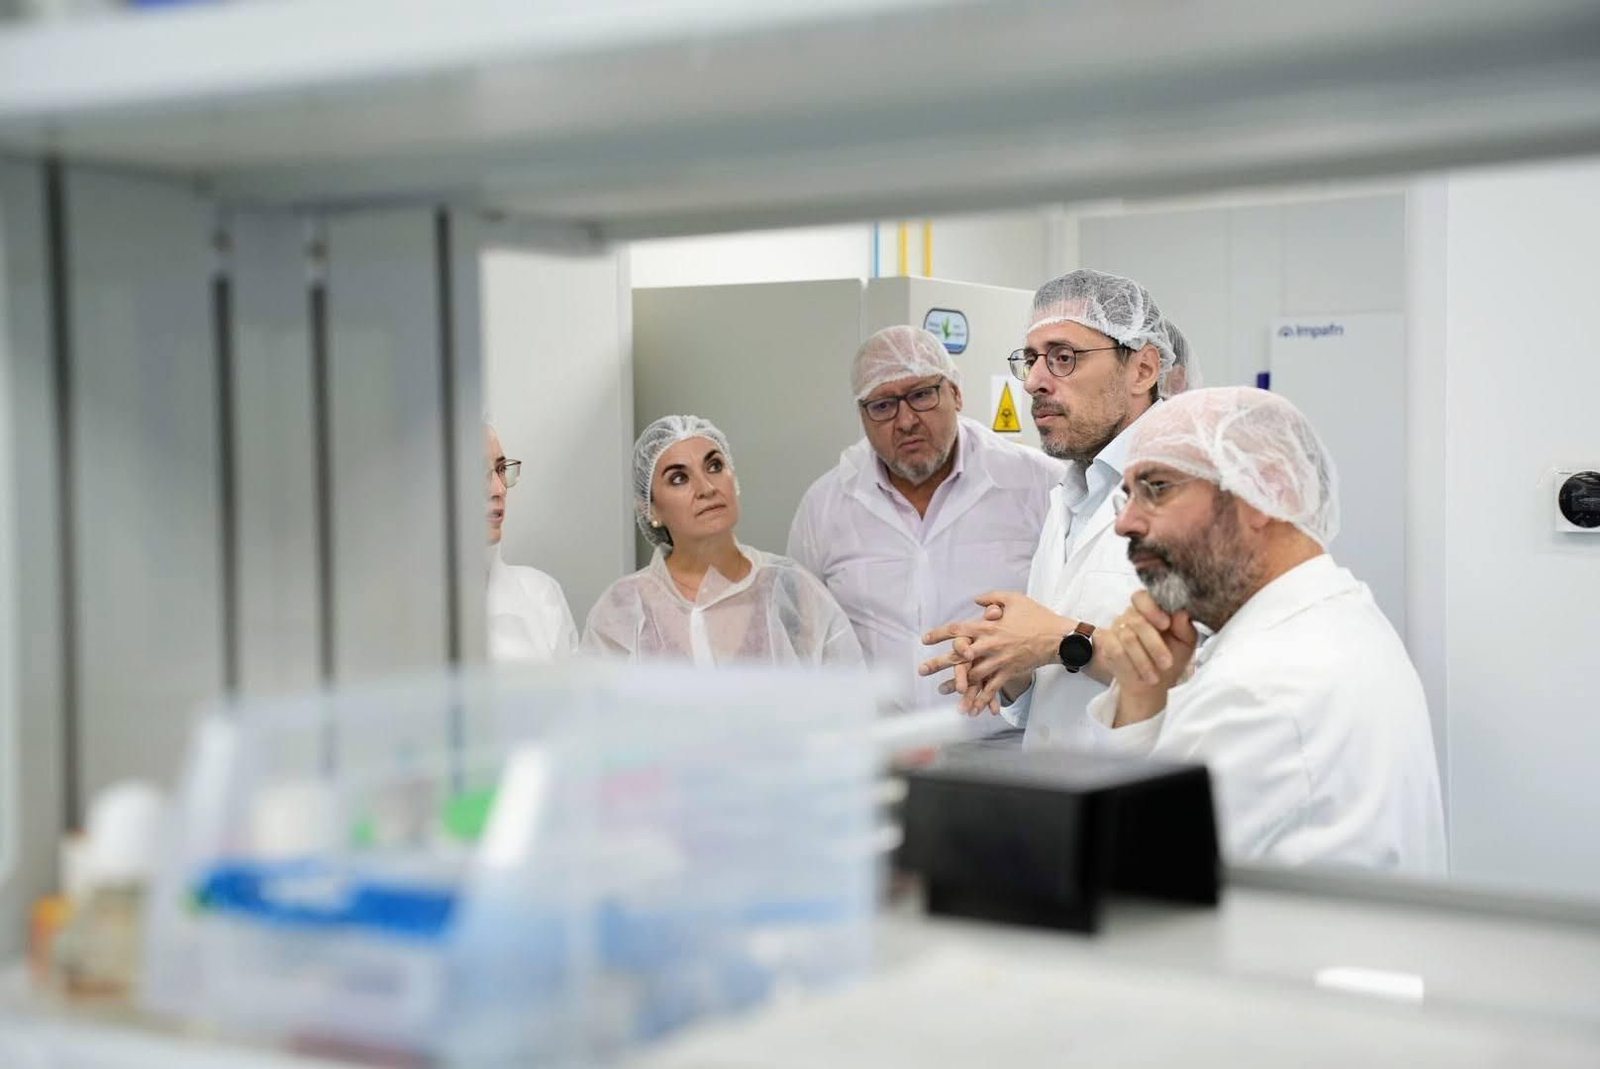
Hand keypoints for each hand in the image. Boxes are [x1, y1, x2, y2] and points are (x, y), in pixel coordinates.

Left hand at [921, 592, 1071, 713]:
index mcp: (989, 627)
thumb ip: (992, 598)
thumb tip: (975, 599)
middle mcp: (990, 645)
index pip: (959, 629)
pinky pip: (993, 688)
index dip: (940, 634)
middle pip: (960, 656)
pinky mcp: (1010, 672)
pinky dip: (982, 699)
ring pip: (973, 676)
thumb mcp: (1015, 599)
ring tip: (941, 691)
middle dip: (939, 663)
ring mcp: (1000, 661)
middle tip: (922, 670)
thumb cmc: (1037, 616)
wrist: (1058, 637)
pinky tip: (971, 709)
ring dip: (956, 685)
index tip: (926, 639)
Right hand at [1097, 591, 1198, 723]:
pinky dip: (1129, 665)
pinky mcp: (1104, 642)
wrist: (1153, 683)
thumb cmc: (1171, 657)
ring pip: (1127, 638)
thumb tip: (1182, 613)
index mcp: (1150, 608)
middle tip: (1167, 663)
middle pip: (1138, 622)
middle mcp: (1130, 614)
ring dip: (1143, 661)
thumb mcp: (1185, 644)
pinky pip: (1114, 650)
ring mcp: (1115, 627)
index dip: (1152, 609)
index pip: (1142, 597)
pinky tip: (1139, 676)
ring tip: (1154, 678)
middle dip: (1154, 646)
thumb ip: (1185, 628)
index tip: (1165, 624)